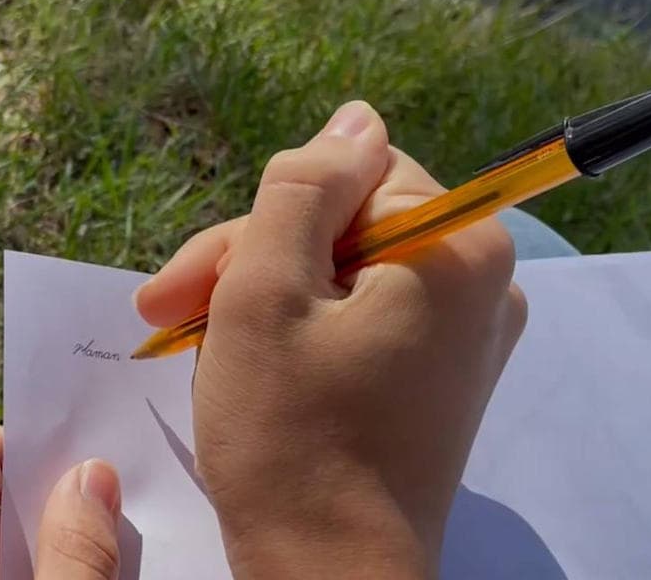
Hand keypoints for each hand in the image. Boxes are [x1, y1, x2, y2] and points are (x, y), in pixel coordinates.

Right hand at [135, 101, 526, 577]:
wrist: (327, 577)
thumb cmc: (287, 437)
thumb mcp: (265, 290)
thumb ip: (306, 185)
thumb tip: (355, 117)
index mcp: (456, 248)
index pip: (346, 176)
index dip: (258, 222)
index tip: (184, 286)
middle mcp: (484, 283)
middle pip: (345, 225)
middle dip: (250, 263)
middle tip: (166, 316)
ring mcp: (466, 336)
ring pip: (344, 272)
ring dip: (262, 298)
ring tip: (194, 346)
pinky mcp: (441, 377)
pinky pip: (362, 318)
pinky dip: (300, 332)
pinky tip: (247, 362)